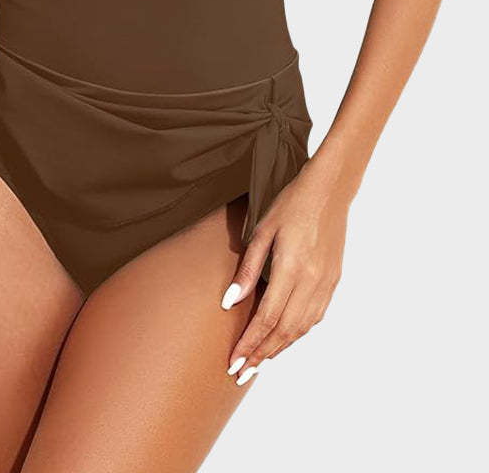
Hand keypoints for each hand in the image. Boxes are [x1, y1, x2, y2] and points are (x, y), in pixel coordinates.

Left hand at [221, 154, 348, 385]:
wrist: (330, 190)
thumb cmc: (291, 204)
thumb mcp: (262, 230)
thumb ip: (247, 269)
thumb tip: (229, 302)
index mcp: (291, 268)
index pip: (267, 318)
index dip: (250, 343)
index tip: (233, 362)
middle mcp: (312, 281)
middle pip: (285, 330)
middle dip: (261, 355)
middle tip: (240, 372)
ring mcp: (326, 283)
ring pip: (301, 328)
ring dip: (279, 348)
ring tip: (258, 362)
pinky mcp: (333, 281)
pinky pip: (314, 316)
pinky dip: (297, 333)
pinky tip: (283, 338)